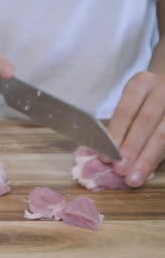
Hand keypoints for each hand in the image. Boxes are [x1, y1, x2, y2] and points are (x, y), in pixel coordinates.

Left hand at [107, 71, 164, 186]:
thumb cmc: (144, 102)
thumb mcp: (132, 105)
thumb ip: (122, 126)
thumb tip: (103, 156)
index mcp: (141, 83)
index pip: (126, 110)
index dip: (116, 134)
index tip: (106, 156)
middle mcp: (162, 88)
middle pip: (146, 121)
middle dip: (132, 148)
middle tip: (120, 170)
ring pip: (164, 133)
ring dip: (148, 158)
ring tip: (134, 178)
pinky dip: (160, 157)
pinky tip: (150, 171)